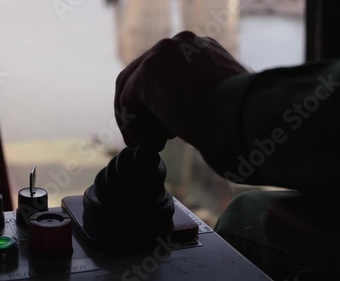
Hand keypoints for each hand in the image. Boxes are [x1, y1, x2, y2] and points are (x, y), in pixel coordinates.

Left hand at [115, 31, 246, 150]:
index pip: (165, 70)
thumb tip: (177, 116)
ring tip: (149, 144)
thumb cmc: (242, 118)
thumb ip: (198, 98)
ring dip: (135, 119)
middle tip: (148, 138)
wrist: (244, 117)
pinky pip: (128, 101)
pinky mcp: (148, 73)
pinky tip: (150, 144)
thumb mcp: (221, 100)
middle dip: (141, 109)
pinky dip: (134, 126)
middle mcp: (180, 44)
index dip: (157, 100)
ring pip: (131, 87)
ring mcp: (162, 55)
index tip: (161, 127)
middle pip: (142, 74)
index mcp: (200, 48)